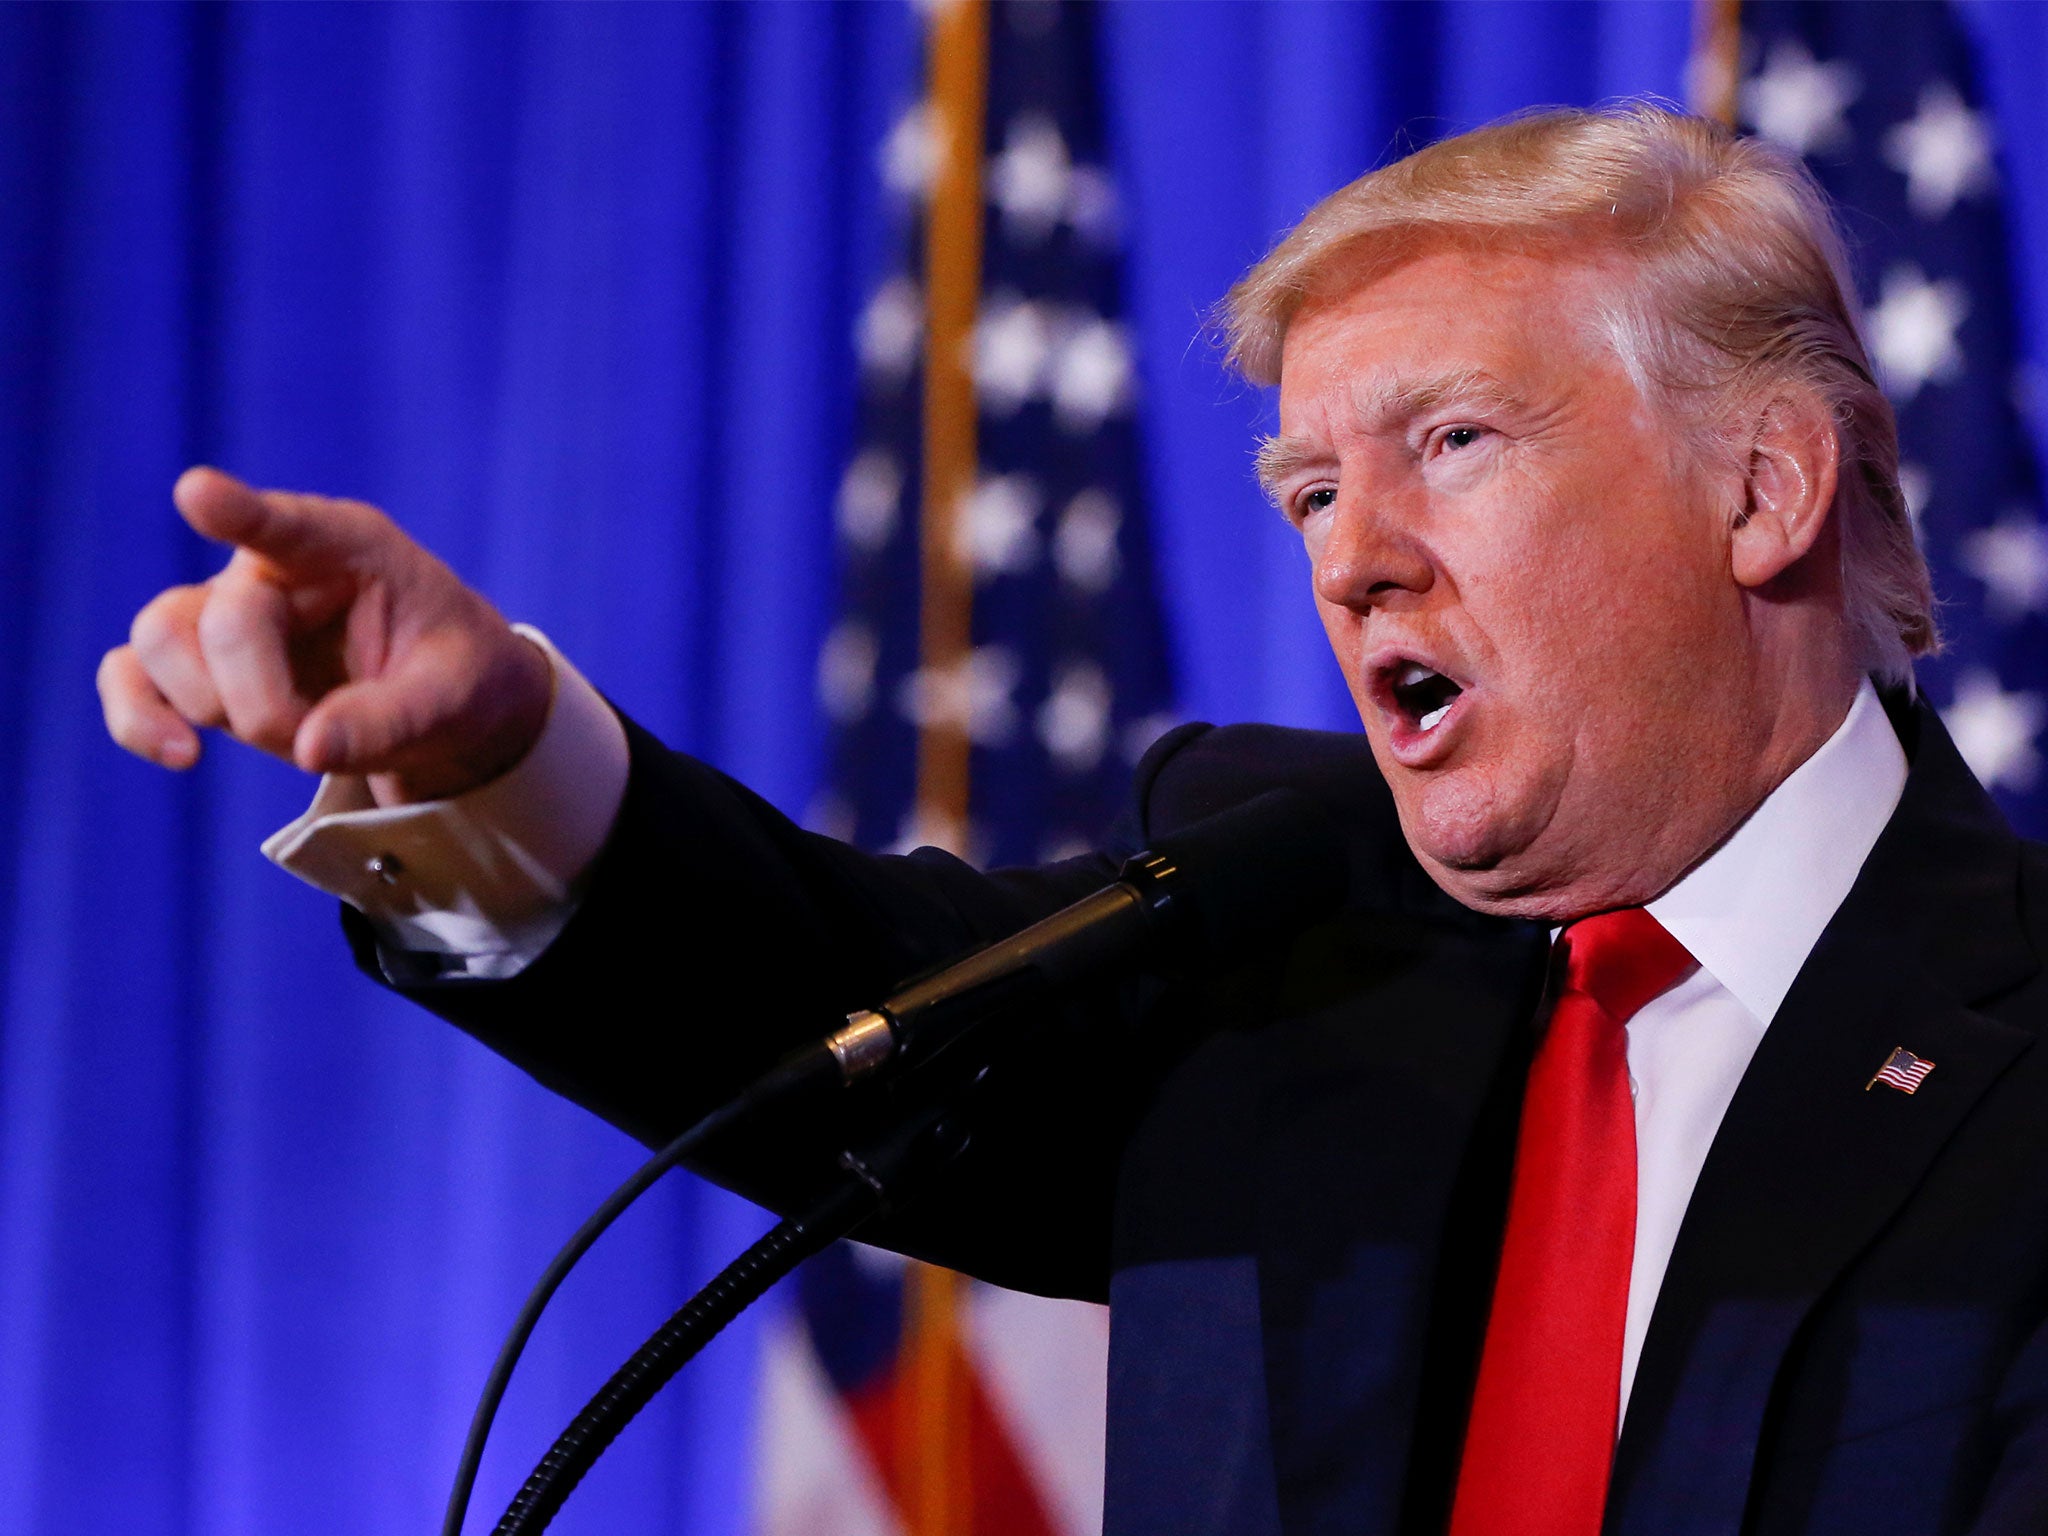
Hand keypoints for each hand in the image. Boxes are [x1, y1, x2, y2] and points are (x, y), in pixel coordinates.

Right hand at [99, 467, 553, 805]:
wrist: (443, 701)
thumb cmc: (454, 677)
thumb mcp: (454, 698)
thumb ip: (391, 719)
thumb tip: (310, 749)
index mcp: (350, 548)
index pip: (289, 524)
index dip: (240, 512)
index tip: (198, 493)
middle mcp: (275, 567)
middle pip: (220, 621)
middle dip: (260, 702)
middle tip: (319, 742)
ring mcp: (227, 610)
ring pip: (160, 640)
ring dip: (209, 707)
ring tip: (287, 740)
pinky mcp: (199, 660)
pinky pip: (130, 674)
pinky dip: (138, 717)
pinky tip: (181, 756)